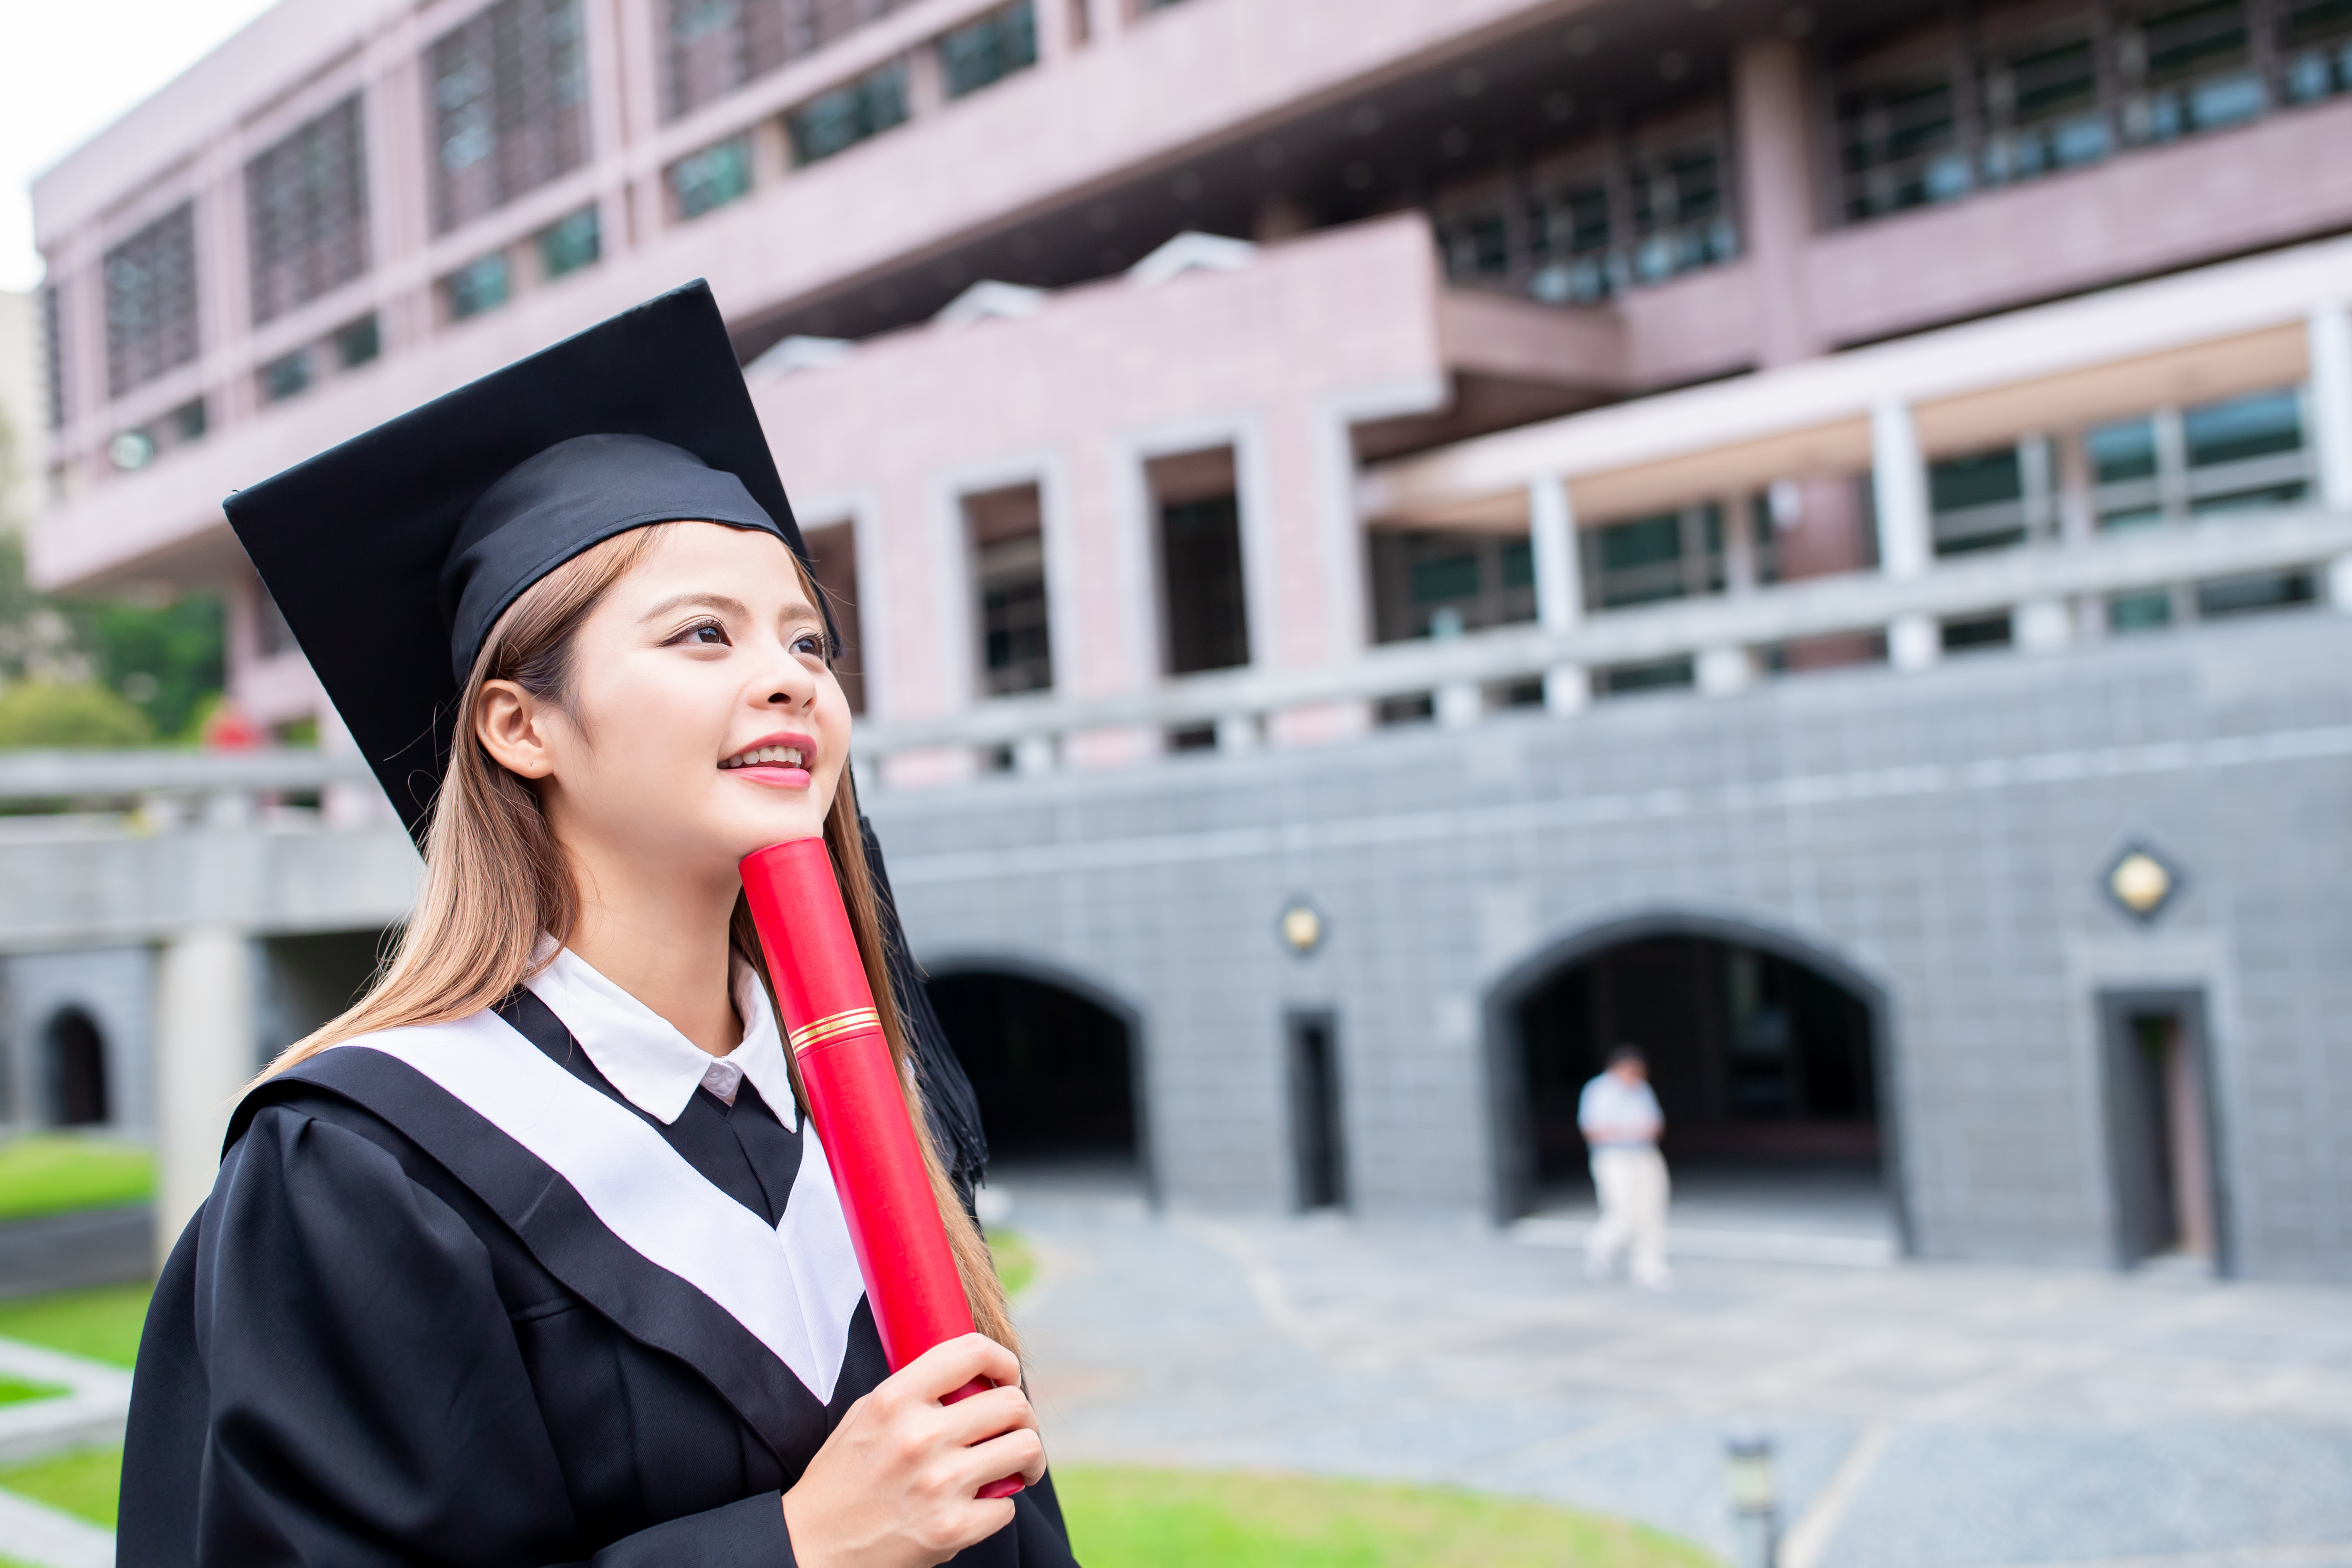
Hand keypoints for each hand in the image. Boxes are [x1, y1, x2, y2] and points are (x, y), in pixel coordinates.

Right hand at [781, 1334, 1045, 1567]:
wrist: (811, 1548)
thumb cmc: (841, 1479)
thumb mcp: (865, 1416)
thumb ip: (914, 1392)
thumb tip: (972, 1377)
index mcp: (895, 1400)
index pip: (970, 1352)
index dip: (1002, 1359)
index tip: (1007, 1375)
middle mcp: (919, 1437)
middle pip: (1012, 1403)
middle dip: (1022, 1415)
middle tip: (1014, 1429)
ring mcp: (939, 1484)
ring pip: (1026, 1448)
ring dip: (1028, 1457)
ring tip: (1016, 1465)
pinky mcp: (951, 1529)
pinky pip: (1008, 1505)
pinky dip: (999, 1507)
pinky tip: (979, 1506)